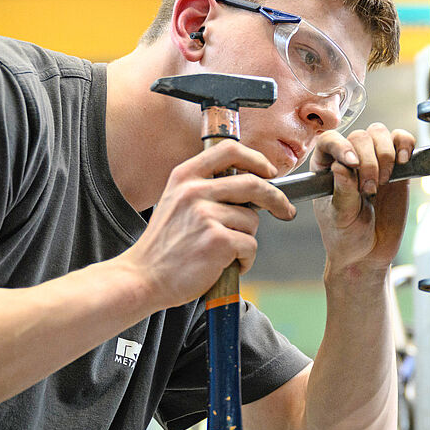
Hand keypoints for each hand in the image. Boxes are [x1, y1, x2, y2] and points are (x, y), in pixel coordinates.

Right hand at [119, 139, 295, 308]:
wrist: (143, 278)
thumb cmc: (165, 246)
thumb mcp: (176, 203)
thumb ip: (205, 189)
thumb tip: (250, 188)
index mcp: (184, 177)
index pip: (229, 151)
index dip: (256, 159)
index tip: (269, 172)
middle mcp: (194, 191)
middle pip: (253, 184)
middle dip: (277, 198)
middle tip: (285, 211)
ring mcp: (206, 215)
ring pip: (252, 222)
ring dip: (246, 239)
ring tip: (223, 252)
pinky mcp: (218, 241)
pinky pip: (250, 246)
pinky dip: (244, 260)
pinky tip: (223, 266)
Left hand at [311, 123, 416, 273]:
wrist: (369, 253)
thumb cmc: (346, 236)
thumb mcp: (340, 218)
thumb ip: (342, 194)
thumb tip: (340, 167)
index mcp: (325, 167)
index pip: (330, 140)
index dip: (342, 145)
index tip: (353, 163)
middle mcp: (349, 157)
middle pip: (359, 136)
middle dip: (369, 161)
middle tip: (370, 189)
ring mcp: (374, 159)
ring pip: (380, 133)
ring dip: (385, 154)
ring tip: (383, 182)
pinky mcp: (397, 166)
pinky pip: (402, 140)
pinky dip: (405, 144)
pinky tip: (403, 162)